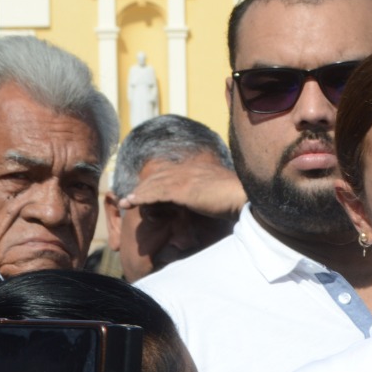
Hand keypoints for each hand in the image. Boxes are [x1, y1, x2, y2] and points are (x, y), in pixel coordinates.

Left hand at [117, 157, 245, 219]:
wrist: (245, 197)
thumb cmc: (241, 198)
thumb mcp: (225, 191)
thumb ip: (214, 191)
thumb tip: (214, 199)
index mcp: (199, 169)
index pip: (172, 172)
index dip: (158, 181)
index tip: (148, 190)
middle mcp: (189, 170)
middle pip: (159, 175)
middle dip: (144, 186)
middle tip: (132, 196)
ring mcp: (184, 178)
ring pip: (154, 183)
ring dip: (138, 193)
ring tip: (126, 202)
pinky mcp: (181, 189)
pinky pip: (155, 193)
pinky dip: (141, 197)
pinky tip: (132, 202)